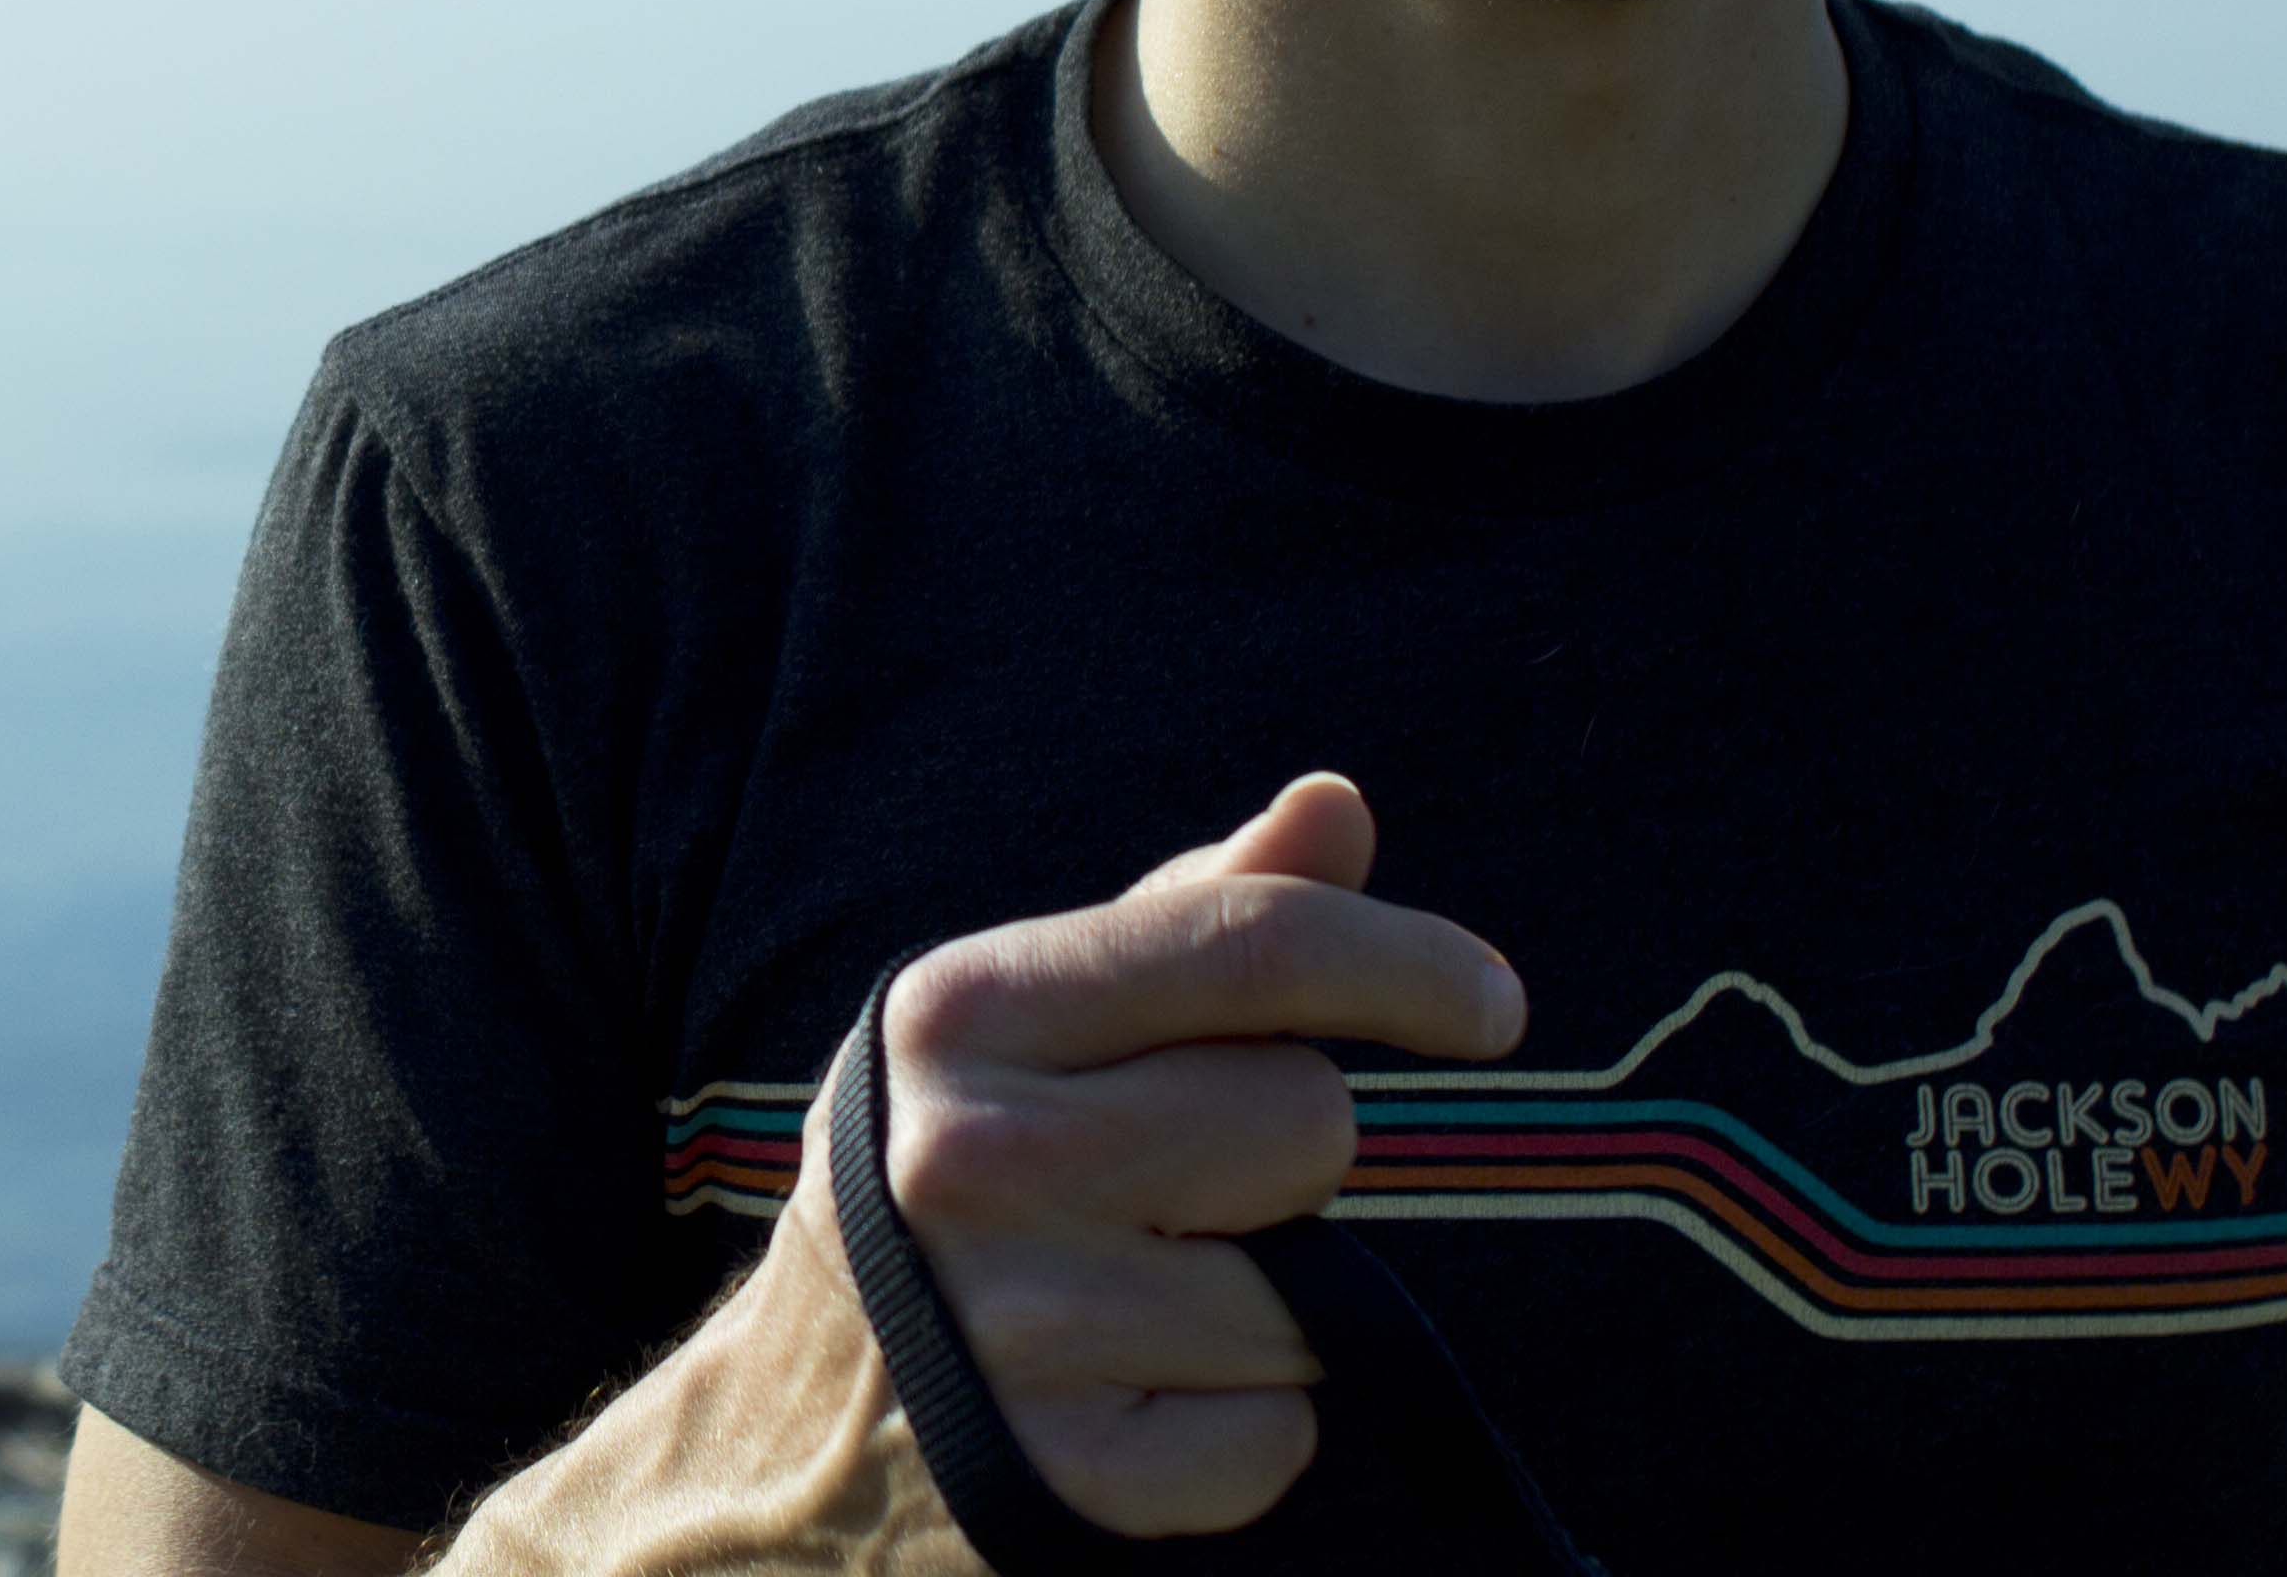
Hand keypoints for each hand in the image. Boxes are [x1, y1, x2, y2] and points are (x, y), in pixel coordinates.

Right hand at [863, 774, 1525, 1535]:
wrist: (794, 1433)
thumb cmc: (953, 1181)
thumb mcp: (1025, 1028)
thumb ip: (1189, 918)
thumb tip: (1336, 806)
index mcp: (967, 1012)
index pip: (1250, 944)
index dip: (1403, 962)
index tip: (1492, 1006)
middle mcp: (974, 1156)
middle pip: (1303, 1119)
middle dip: (1284, 1159)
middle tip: (1179, 1189)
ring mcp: (1014, 1326)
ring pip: (1304, 1297)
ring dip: (1268, 1311)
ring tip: (1142, 1302)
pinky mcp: (1063, 1480)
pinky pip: (1273, 1440)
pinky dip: (1239, 1434)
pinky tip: (1141, 1403)